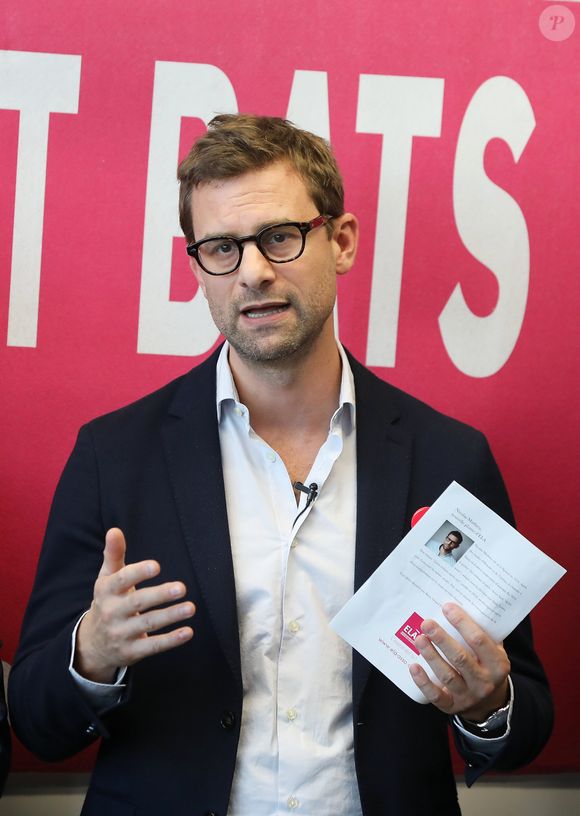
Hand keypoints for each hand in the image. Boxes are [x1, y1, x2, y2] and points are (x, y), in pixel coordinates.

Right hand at [75, 528, 194, 682]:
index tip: (157, 566)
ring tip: (190, 608)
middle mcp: (111, 612)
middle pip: (137, 602)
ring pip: (148, 624)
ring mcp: (121, 634)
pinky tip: (188, 632)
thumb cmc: (108, 601)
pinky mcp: (131, 652)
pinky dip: (171, 640)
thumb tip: (115, 530)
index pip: (122, 580)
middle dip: (160, 595)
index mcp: (106, 591)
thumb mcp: (107, 578)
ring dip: (170, 616)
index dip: (139, 573)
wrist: (93, 644)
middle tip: (182, 588)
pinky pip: (153, 646)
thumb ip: (114, 554)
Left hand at [408, 602, 509, 719]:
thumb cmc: (486, 665)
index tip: (447, 607)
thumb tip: (464, 599)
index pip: (479, 641)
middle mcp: (484, 682)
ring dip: (431, 656)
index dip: (462, 623)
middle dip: (442, 639)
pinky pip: (436, 696)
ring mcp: (468, 696)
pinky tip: (413, 666)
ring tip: (419, 639)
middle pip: (461, 658)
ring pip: (448, 676)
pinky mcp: (451, 706)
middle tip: (426, 623)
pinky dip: (423, 682)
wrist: (489, 702)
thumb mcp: (494, 650)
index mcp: (497, 664)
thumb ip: (484, 630)